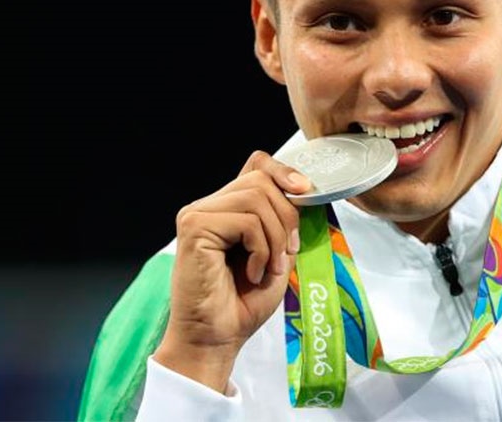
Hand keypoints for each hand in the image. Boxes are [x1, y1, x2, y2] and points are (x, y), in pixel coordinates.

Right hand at [154, 150, 310, 391]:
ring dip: (276, 237)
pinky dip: (261, 249)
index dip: (284, 170)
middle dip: (287, 217)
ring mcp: (198, 213)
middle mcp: (210, 205)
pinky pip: (247, 221)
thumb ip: (284, 221)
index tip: (306, 192)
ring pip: (257, 198)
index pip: (257, 164)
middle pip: (262, 180)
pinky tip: (252, 273)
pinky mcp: (194, 226)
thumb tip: (304, 191)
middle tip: (285, 254)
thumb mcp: (277, 254)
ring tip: (268, 268)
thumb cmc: (242, 303)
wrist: (217, 338)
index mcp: (228, 208)